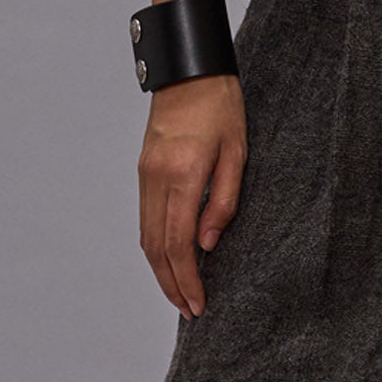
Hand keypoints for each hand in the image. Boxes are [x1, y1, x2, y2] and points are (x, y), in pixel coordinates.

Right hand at [138, 72, 246, 319]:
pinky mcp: (143, 168)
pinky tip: (169, 258)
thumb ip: (225, 200)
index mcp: (184, 174)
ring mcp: (145, 173)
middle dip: (170, 284)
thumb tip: (208, 245)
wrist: (191, 70)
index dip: (186, 280)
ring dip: (160, 269)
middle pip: (156, 247)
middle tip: (189, 310)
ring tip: (179, 292)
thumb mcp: (238, 152)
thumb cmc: (222, 106)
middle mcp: (157, 178)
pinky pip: (145, 218)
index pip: (178, 243)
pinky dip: (155, 245)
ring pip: (145, 236)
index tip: (199, 305)